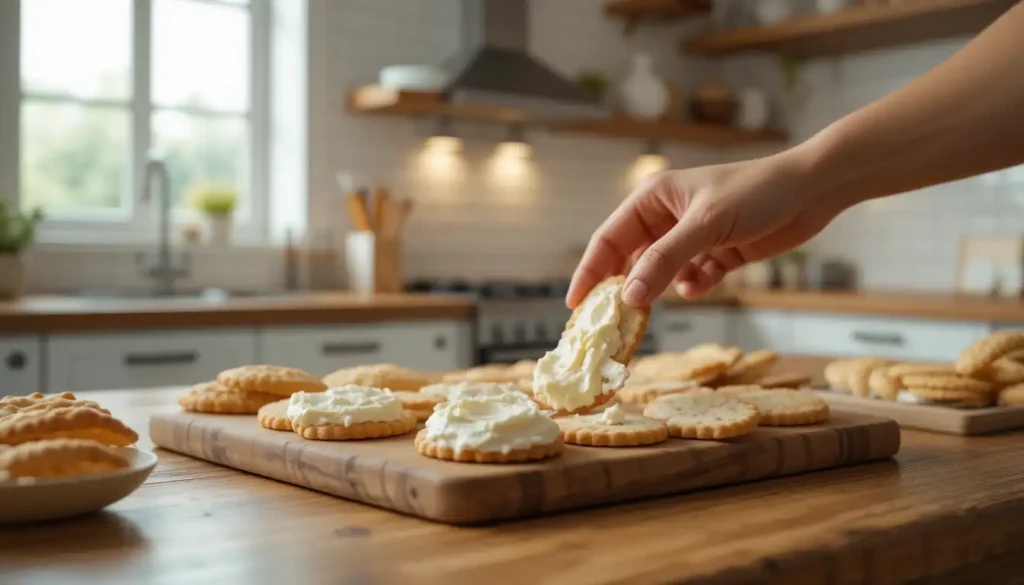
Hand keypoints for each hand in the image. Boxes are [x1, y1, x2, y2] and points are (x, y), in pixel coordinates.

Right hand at [567, 150, 846, 307]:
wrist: (812, 190)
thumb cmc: (757, 193)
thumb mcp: (704, 226)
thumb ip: (664, 261)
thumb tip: (629, 297)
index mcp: (653, 198)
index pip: (609, 239)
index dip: (589, 271)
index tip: (575, 305)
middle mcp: (667, 216)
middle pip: (631, 259)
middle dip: (622, 288)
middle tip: (608, 321)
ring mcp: (693, 236)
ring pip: (661, 272)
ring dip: (658, 290)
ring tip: (650, 314)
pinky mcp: (719, 252)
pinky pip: (693, 277)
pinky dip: (693, 285)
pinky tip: (701, 284)